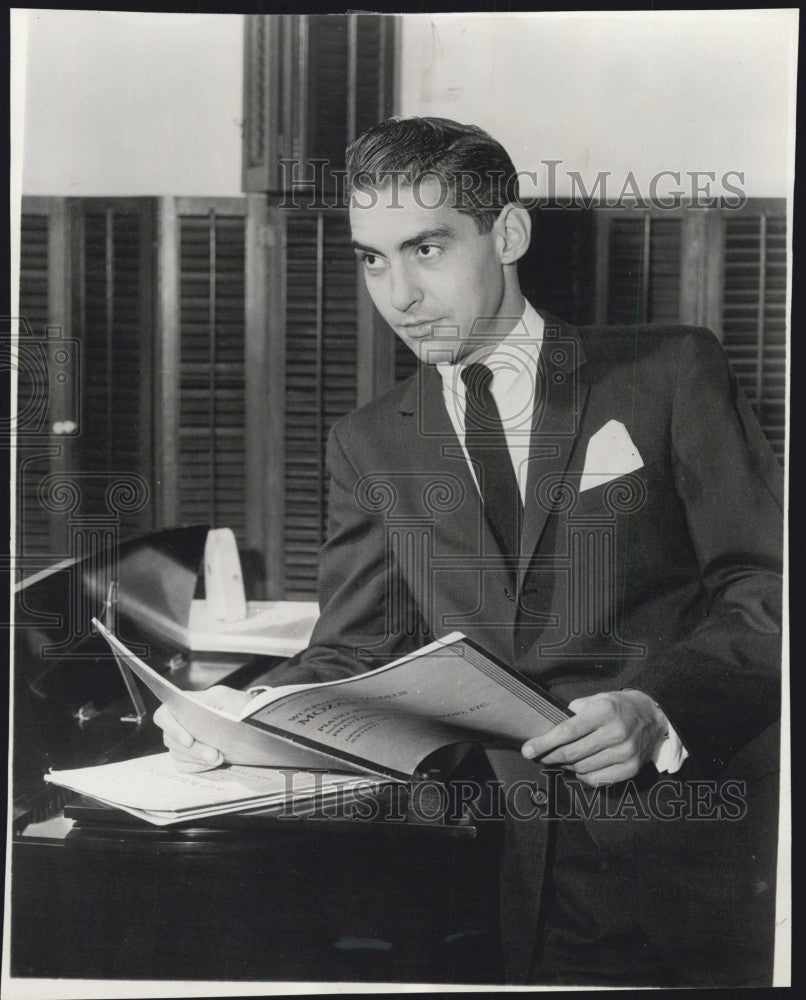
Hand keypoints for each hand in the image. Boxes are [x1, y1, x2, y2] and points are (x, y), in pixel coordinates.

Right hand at [153, 685, 252, 772]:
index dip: (172, 728)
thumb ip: (209, 699)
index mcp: (186, 704)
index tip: (189, 740)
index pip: (164, 715)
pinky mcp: (187, 756)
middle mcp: (179, 723)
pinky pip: (182, 765)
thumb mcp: (227, 697)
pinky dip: (196, 767)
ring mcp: (181, 741)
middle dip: (194, 749)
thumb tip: (193, 706)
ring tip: (219, 758)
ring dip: (198, 758)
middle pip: (171, 739)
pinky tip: (211, 764)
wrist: (253, 724)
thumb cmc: (238, 706)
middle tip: (215, 754)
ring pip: (177, 754)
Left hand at [521, 689, 667, 785]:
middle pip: (573, 753)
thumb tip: (551, 727)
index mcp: (604, 712)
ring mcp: (625, 753)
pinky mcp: (631, 769)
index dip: (544, 742)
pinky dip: (583, 776)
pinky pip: (598, 780)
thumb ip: (574, 710)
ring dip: (566, 766)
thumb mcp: (596, 698)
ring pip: (583, 768)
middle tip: (539, 756)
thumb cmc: (617, 706)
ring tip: (560, 760)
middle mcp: (616, 733)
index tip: (527, 750)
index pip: (568, 731)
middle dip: (550, 756)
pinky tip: (579, 768)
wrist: (652, 716)